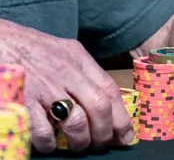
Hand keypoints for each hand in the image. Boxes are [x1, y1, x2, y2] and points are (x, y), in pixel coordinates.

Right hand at [0, 19, 132, 152]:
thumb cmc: (29, 48)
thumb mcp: (63, 50)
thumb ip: (81, 71)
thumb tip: (101, 98)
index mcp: (78, 58)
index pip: (110, 89)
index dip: (122, 116)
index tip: (126, 135)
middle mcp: (66, 72)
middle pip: (99, 107)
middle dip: (105, 132)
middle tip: (103, 145)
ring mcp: (45, 88)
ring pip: (76, 122)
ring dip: (81, 140)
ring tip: (80, 147)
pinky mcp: (23, 102)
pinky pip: (43, 131)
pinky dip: (50, 144)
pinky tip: (50, 145)